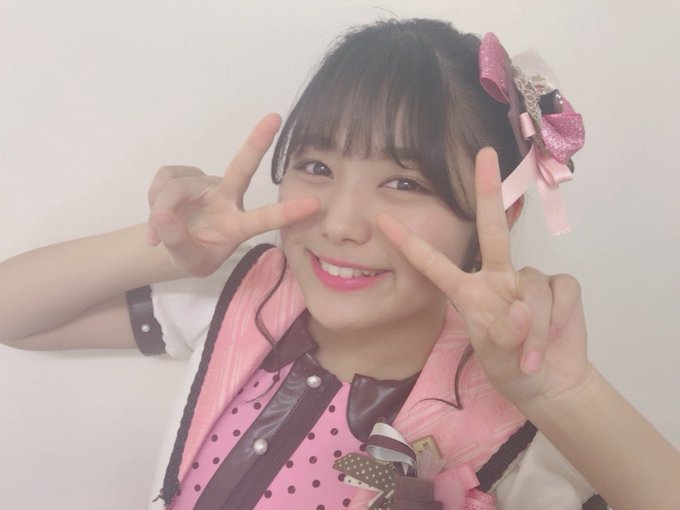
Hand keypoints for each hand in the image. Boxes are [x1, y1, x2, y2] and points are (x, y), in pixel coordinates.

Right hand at [147, 114, 318, 276]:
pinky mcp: (185, 175)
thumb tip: (164, 216)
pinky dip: (153, 196)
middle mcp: (228, 199)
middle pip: (242, 167)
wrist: (172, 244)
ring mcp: (207, 185)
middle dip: (257, 143)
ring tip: (157, 233)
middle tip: (275, 118)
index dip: (288, 212)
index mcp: (238, 226)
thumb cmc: (193, 255)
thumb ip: (179, 244)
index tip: (315, 203)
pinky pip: (166, 177)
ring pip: (180, 185)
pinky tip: (156, 217)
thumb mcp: (188, 262)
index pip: (265, 219)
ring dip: (162, 207)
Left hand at [377, 148, 591, 406]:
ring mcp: (529, 281)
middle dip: (489, 191)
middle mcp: (498, 277)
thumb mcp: (495, 357)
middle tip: (485, 154)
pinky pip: (560, 294)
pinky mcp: (561, 288)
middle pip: (492, 229)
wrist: (550, 384)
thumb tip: (520, 308)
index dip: (409, 243)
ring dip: (535, 329)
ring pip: (533, 288)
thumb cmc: (510, 367)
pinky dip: (556, 323)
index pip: (434, 264)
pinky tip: (553, 340)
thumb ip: (501, 336)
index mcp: (469, 291)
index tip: (382, 219)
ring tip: (530, 359)